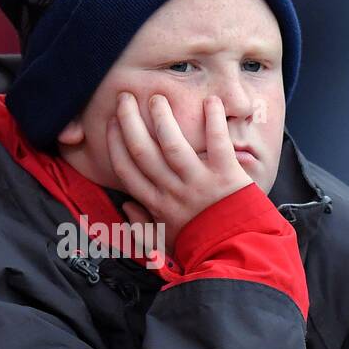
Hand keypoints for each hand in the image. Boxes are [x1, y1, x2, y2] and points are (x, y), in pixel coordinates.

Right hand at [106, 93, 249, 252]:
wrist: (238, 252)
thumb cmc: (201, 246)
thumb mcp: (164, 242)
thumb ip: (143, 226)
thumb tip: (126, 206)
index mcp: (157, 205)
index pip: (127, 170)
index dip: (115, 144)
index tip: (111, 123)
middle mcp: (173, 191)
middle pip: (143, 151)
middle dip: (130, 121)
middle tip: (125, 97)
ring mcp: (199, 182)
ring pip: (172, 144)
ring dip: (162, 117)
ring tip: (157, 96)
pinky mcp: (227, 175)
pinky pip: (217, 143)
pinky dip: (213, 121)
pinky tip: (209, 101)